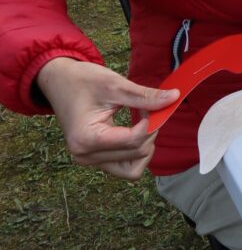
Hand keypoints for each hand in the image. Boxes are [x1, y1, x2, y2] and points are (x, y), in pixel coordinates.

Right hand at [34, 57, 179, 179]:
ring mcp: (89, 160)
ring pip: (133, 168)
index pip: (134, 142)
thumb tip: (174, 97)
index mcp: (87, 139)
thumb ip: (145, 97)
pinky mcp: (95, 159)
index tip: (150, 106)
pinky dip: (136, 151)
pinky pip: (125, 166)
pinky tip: (134, 130)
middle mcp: (85, 156)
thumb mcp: (116, 85)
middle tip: (146, 109)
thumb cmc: (82, 81)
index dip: (151, 124)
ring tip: (139, 122)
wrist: (59, 82)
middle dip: (149, 132)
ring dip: (144, 145)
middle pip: (137, 154)